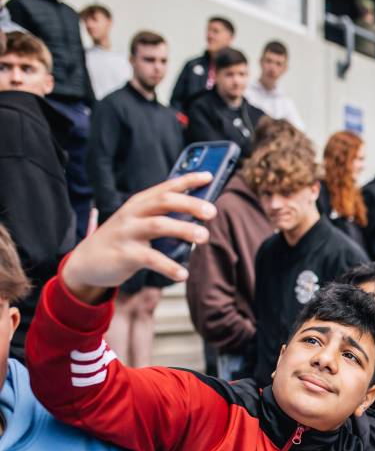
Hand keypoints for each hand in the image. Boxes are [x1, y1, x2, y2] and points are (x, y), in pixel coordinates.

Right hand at [61, 173, 215, 303]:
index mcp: (139, 204)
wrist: (85, 262)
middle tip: (212, 212)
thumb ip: (162, 217)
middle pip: (164, 201)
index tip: (209, 176)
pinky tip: (183, 274)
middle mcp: (132, 214)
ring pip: (158, 225)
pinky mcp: (124, 255)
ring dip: (184, 230)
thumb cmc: (122, 240)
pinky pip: (151, 259)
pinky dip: (169, 267)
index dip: (188, 180)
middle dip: (190, 203)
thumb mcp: (138, 222)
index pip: (166, 187)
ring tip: (204, 237)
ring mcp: (127, 233)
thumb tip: (198, 215)